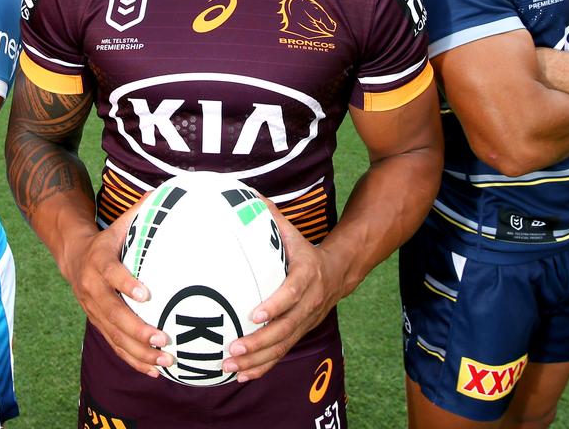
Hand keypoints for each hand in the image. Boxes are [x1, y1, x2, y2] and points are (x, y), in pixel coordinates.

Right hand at [60, 202, 172, 377]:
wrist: (72, 255)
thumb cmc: (108, 238)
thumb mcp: (120, 222)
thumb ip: (143, 210)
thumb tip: (170, 191)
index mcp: (99, 261)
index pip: (112, 273)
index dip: (126, 283)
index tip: (147, 293)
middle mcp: (92, 289)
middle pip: (112, 313)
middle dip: (137, 329)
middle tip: (162, 338)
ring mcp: (93, 310)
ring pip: (114, 335)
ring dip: (139, 351)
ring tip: (166, 359)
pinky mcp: (97, 323)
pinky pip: (115, 345)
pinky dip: (133, 360)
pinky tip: (155, 371)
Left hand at [223, 204, 343, 381]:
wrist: (338, 272)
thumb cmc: (304, 249)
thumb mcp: (291, 231)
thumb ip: (268, 216)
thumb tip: (243, 194)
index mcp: (307, 275)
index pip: (293, 293)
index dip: (275, 305)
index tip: (253, 314)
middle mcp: (310, 302)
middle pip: (286, 328)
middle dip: (259, 341)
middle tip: (232, 347)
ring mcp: (306, 321)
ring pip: (283, 345)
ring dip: (257, 359)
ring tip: (229, 365)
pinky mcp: (301, 333)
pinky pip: (282, 354)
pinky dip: (262, 366)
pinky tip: (241, 375)